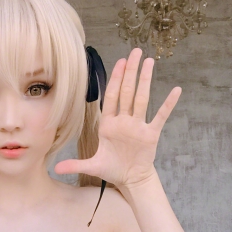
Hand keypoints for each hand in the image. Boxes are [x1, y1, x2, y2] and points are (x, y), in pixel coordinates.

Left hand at [54, 48, 181, 189]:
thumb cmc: (113, 169)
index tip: (120, 62)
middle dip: (130, 71)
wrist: (131, 180)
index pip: (112, 97)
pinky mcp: (151, 134)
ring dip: (146, 80)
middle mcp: (124, 121)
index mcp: (109, 125)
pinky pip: (161, 116)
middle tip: (135, 51)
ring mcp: (138, 126)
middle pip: (127, 91)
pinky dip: (168, 104)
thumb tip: (55, 168)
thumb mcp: (93, 166)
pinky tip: (176, 90)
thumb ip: (75, 164)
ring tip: (150, 61)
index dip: (115, 79)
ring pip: (142, 98)